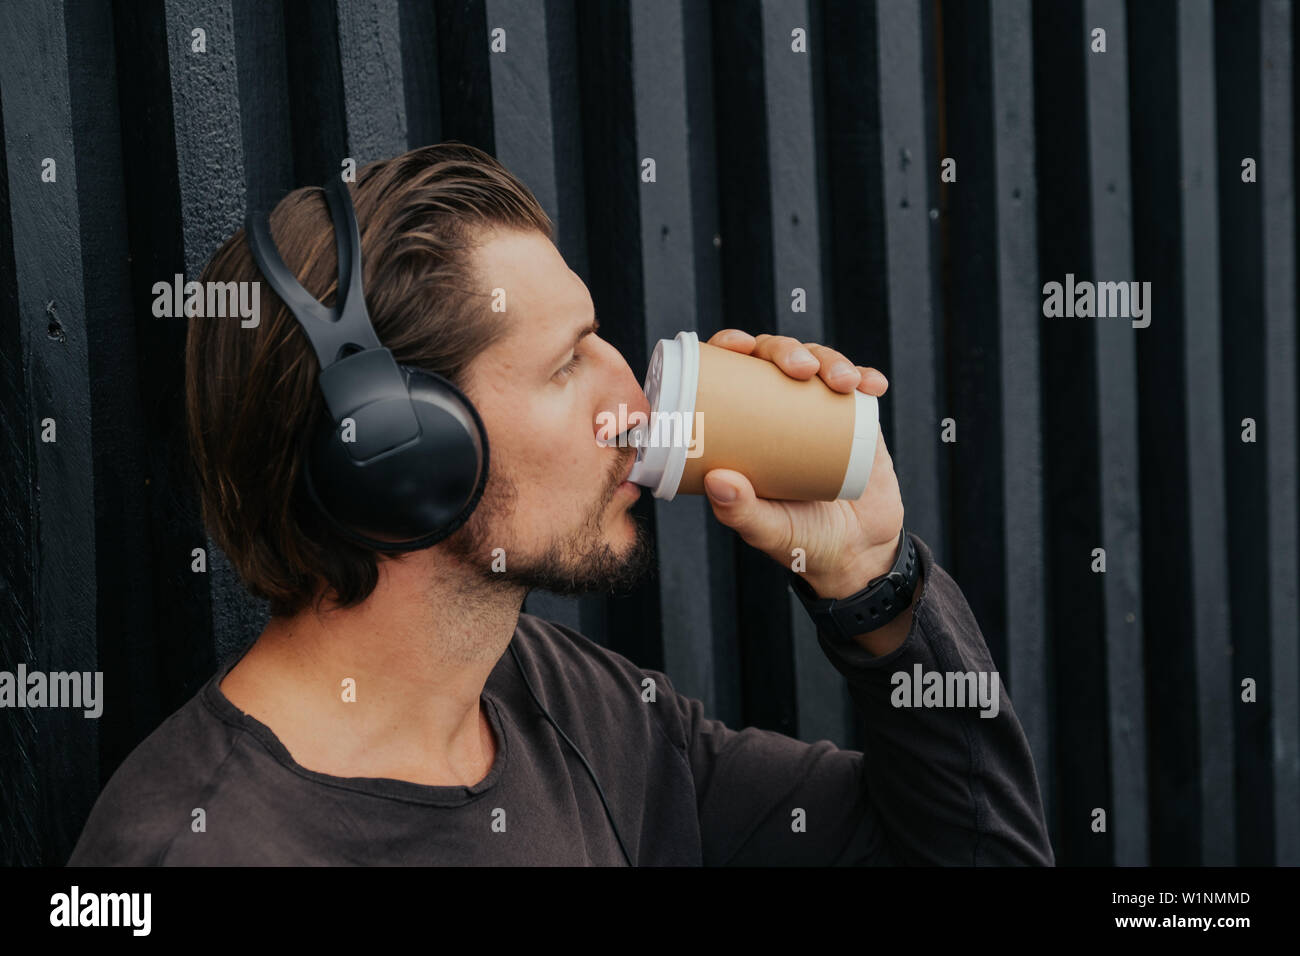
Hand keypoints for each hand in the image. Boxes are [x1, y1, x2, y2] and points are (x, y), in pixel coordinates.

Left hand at [700, 330, 904, 602]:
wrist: (858, 553)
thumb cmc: (801, 541)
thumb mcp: (767, 530)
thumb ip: (741, 512)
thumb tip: (716, 479)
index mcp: (745, 428)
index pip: (731, 375)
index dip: (731, 348)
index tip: (738, 345)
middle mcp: (779, 412)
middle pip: (776, 359)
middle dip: (787, 350)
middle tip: (800, 368)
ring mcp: (819, 412)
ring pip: (819, 364)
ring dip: (831, 359)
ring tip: (843, 381)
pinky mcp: (857, 419)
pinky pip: (861, 388)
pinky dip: (867, 379)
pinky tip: (872, 385)